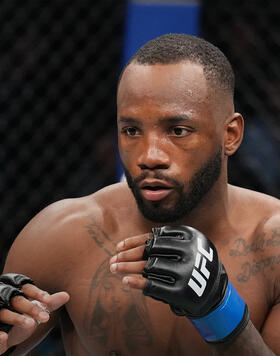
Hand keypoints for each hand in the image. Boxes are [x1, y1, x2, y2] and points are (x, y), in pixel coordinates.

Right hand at [0, 274, 68, 353]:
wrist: (5, 335)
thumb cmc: (22, 317)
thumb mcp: (36, 311)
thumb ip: (49, 303)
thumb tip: (67, 295)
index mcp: (17, 292)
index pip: (26, 288)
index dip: (36, 293)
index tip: (47, 299)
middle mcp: (5, 300)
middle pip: (17, 300)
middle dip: (31, 308)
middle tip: (45, 317)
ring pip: (4, 312)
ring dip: (17, 318)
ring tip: (31, 324)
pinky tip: (5, 337)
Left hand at [110, 226, 248, 343]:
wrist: (214, 291)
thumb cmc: (190, 265)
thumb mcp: (182, 247)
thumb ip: (159, 243)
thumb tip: (123, 248)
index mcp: (190, 235)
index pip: (154, 237)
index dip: (133, 242)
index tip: (118, 247)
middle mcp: (190, 251)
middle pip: (149, 251)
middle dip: (127, 256)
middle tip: (112, 260)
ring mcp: (188, 272)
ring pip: (149, 267)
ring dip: (127, 268)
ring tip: (113, 268)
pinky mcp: (184, 292)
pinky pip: (154, 286)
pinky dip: (138, 283)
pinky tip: (126, 281)